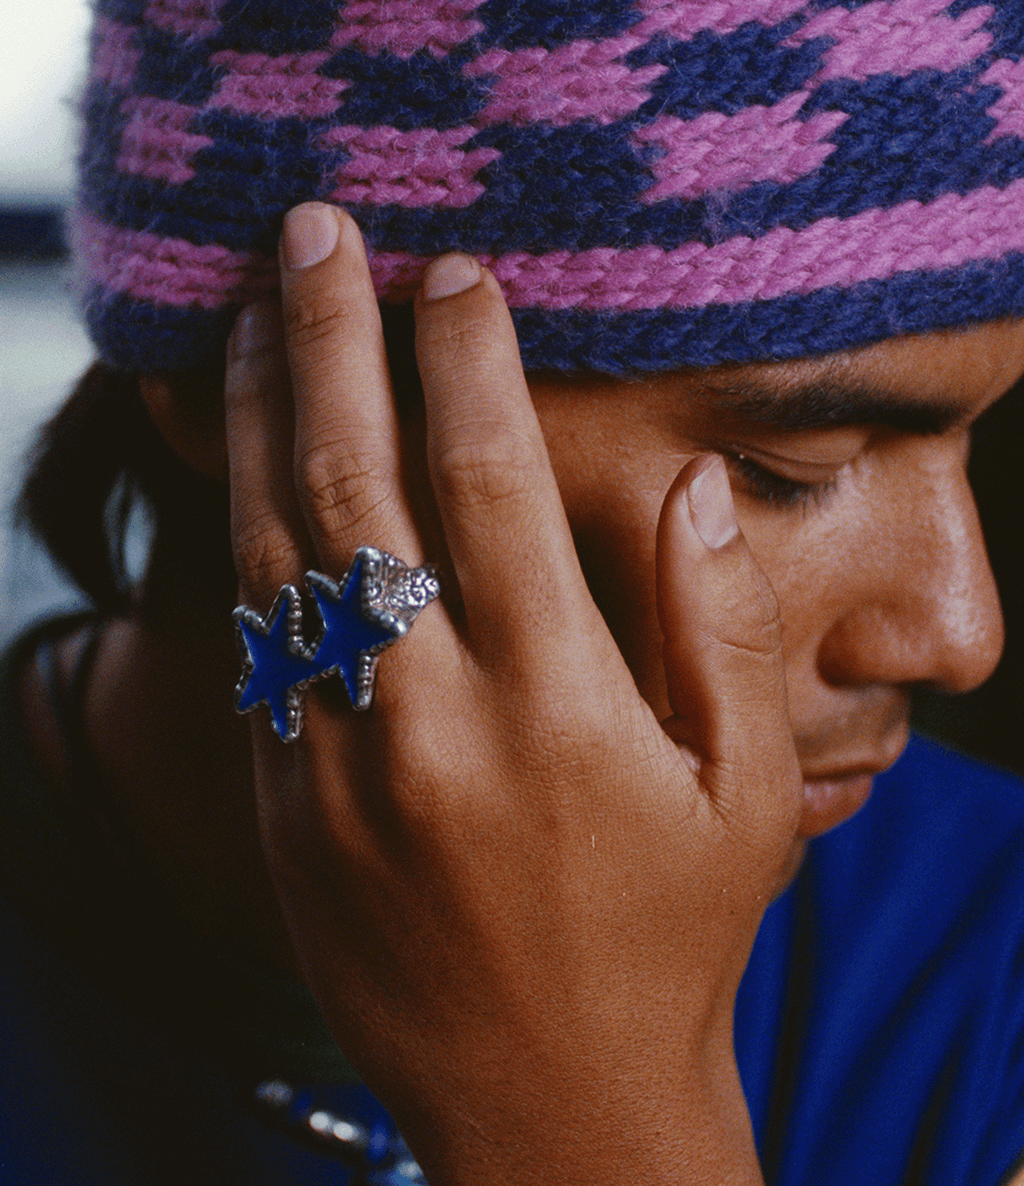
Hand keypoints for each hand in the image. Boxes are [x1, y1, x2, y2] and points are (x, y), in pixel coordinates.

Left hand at [224, 203, 800, 1184]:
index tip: (459, 271)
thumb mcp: (748, 796)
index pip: (494, 485)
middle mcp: (430, 725)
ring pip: (275, 547)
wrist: (542, 1098)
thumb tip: (695, 483)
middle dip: (334, 338)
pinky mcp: (286, 801)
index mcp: (557, 713)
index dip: (471, 360)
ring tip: (257, 309)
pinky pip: (249, 636)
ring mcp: (338, 764)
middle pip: (359, 485)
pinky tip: (241, 451)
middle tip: (315, 230)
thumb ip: (726, 630)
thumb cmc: (668, 938)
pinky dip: (238, 523)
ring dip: (263, 411)